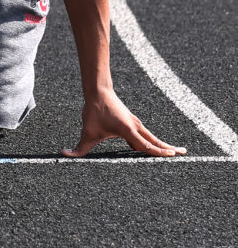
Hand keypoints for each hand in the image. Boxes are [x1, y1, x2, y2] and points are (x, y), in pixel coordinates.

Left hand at [63, 89, 185, 157]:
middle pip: (155, 141)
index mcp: (128, 130)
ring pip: (151, 137)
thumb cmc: (93, 111)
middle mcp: (135, 126)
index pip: (146, 145)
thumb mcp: (87, 131)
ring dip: (163, 144)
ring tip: (176, 151)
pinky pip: (145, 135)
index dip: (159, 153)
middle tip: (184, 153)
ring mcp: (135, 123)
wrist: (97, 91)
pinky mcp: (132, 122)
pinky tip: (156, 147)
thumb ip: (78, 148)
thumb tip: (64, 154)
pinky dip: (153, 141)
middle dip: (169, 148)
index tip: (172, 156)